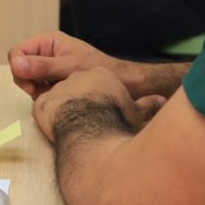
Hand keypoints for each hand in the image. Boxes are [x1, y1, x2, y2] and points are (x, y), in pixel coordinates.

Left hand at [29, 68, 165, 142]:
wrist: (91, 125)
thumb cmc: (114, 118)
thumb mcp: (135, 110)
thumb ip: (147, 104)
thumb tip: (162, 101)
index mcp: (99, 75)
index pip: (96, 83)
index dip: (98, 99)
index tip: (101, 113)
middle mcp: (76, 77)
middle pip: (75, 89)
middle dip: (79, 103)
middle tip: (85, 121)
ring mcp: (58, 87)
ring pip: (58, 98)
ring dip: (62, 111)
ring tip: (72, 126)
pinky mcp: (42, 102)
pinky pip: (43, 110)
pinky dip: (49, 119)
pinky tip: (58, 129)